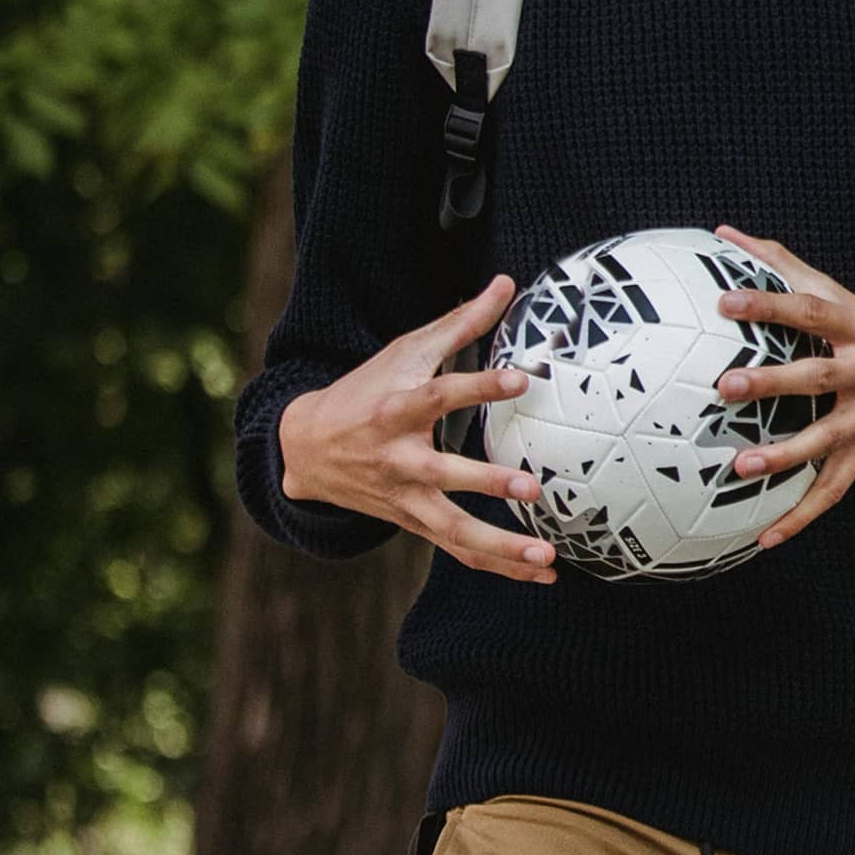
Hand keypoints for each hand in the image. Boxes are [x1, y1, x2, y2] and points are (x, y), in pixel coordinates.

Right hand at [278, 276, 556, 583]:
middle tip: (533, 487)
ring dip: (501, 548)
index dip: (479, 386)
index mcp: (397, 409)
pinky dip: (499, 564)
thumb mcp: (406, 351)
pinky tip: (543, 573)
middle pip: (442, 476)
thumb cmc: (367, 389)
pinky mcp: (412, 523)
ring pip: (452, 531)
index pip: (441, 395)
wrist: (305, 446)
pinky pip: (458, 549)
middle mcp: (399, 459)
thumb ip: (461, 323)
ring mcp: (404, 498)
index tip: (521, 378)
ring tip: (549, 558)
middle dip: (486, 483)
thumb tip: (508, 282)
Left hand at [709, 224, 854, 549]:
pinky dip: (800, 516)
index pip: (811, 310)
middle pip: (818, 376)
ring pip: (827, 439)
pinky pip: (834, 490)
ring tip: (741, 466)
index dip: (770, 305)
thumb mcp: (843, 298)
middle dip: (772, 382)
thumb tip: (726, 233)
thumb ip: (786, 266)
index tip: (726, 302)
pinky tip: (765, 537)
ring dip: (784, 455)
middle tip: (726, 386)